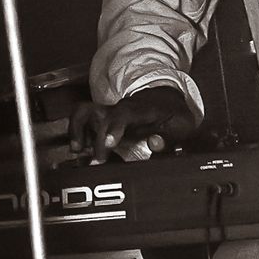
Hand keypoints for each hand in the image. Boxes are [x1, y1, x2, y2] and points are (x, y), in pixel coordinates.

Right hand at [69, 84, 198, 163]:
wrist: (165, 97)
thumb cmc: (172, 113)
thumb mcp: (182, 125)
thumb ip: (170, 137)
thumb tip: (155, 144)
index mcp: (141, 109)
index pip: (125, 114)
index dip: (115, 127)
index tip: (109, 143)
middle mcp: (121, 108)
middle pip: (100, 116)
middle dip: (96, 140)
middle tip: (97, 161)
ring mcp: (109, 111)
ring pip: (84, 111)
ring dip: (76, 130)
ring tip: (76, 150)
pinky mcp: (102, 117)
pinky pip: (82, 119)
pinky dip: (76, 132)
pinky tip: (79, 148)